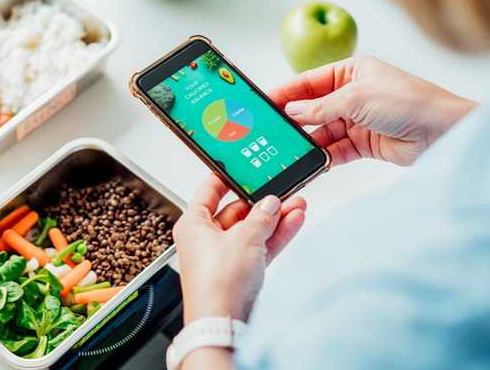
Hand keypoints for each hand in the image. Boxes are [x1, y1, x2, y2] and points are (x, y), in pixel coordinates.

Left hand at [174, 174, 306, 324]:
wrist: (223, 322)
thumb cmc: (216, 283)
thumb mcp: (243, 238)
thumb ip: (260, 217)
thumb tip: (270, 204)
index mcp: (192, 225)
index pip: (208, 192)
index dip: (225, 178)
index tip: (240, 167)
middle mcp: (205, 240)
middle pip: (236, 212)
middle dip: (262, 202)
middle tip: (281, 190)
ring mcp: (224, 257)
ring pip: (252, 230)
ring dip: (275, 218)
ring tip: (297, 202)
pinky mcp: (241, 273)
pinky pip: (261, 247)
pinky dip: (277, 235)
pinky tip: (294, 221)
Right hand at [268, 56, 477, 165]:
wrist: (441, 131)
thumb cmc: (408, 101)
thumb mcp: (356, 97)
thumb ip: (320, 107)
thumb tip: (292, 110)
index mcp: (351, 72)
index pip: (309, 82)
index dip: (286, 92)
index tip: (265, 103)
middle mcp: (352, 95)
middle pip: (313, 108)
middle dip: (294, 120)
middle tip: (272, 130)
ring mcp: (357, 120)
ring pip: (322, 132)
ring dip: (309, 141)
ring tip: (290, 150)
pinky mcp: (364, 143)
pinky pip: (336, 150)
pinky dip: (324, 156)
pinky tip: (312, 161)